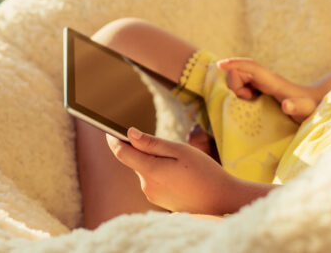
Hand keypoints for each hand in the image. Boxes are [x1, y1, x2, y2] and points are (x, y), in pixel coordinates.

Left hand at [106, 128, 269, 214]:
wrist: (221, 200)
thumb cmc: (204, 171)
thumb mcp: (180, 150)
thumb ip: (152, 143)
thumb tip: (129, 134)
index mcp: (150, 170)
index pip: (121, 153)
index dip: (113, 139)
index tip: (109, 129)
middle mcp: (147, 185)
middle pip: (135, 160)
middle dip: (144, 150)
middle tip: (168, 147)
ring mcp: (153, 195)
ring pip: (146, 170)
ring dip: (155, 162)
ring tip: (180, 164)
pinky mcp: (160, 201)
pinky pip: (154, 180)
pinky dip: (161, 172)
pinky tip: (180, 174)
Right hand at [216, 58, 317, 122]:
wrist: (316, 104)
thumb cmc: (312, 108)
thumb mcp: (306, 109)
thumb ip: (297, 106)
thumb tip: (286, 105)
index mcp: (272, 80)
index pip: (250, 66)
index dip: (235, 64)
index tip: (220, 65)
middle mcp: (264, 78)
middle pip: (238, 72)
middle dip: (234, 86)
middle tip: (248, 100)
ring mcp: (261, 83)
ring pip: (237, 79)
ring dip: (236, 92)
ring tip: (251, 104)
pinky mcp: (259, 89)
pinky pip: (240, 86)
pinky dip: (239, 94)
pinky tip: (250, 104)